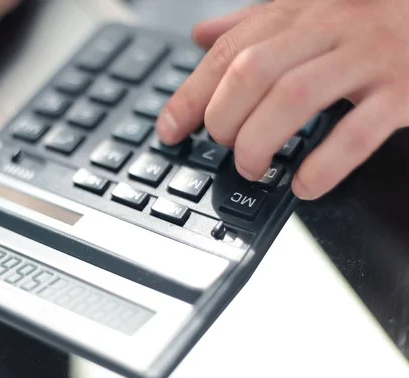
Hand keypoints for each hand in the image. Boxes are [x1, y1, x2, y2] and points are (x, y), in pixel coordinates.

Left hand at [156, 0, 408, 199]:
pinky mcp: (404, 90)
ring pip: (294, 97)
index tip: (168, 131)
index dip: (189, 96)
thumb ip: (254, 24)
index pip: (226, 53)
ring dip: (261, 141)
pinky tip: (305, 185)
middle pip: (252, 71)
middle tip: (224, 146)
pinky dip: (325, 165)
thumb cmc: (370, 15)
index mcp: (297, 12)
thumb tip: (202, 36)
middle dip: (224, 119)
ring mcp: (368, 57)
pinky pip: (358, 132)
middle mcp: (328, 27)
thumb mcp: (307, 10)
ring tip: (252, 167)